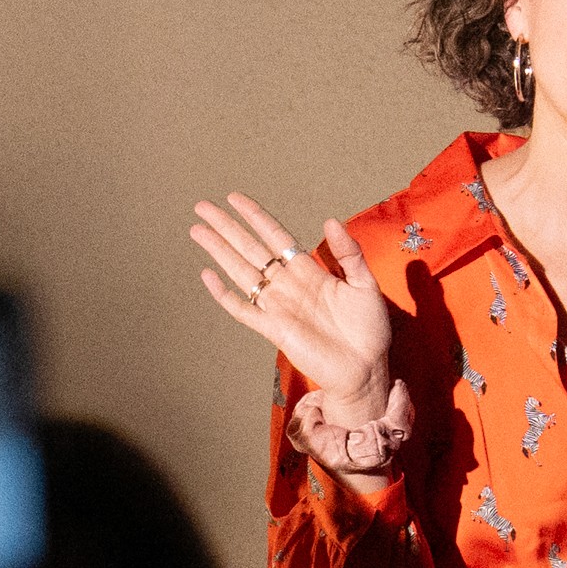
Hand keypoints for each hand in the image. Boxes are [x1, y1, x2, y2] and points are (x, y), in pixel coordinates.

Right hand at [189, 191, 398, 416]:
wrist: (366, 368)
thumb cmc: (368, 329)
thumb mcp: (365, 284)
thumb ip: (348, 253)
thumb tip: (330, 221)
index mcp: (308, 271)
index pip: (275, 236)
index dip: (255, 217)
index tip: (234, 199)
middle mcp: (288, 285)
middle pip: (250, 249)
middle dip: (226, 227)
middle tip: (202, 207)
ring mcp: (278, 306)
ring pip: (241, 272)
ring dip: (219, 251)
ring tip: (198, 231)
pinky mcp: (274, 330)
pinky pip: (243, 310)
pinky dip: (224, 295)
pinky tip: (208, 276)